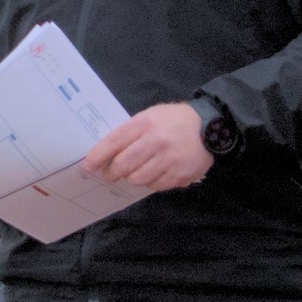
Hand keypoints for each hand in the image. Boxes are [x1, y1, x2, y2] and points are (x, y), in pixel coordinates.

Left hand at [83, 102, 212, 191]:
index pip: (114, 142)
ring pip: (138, 179)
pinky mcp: (181, 174)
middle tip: (111, 173)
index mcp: (145, 124)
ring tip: (136, 171)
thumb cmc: (173, 120)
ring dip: (132, 177)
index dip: (98, 156)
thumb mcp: (149, 116)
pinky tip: (155, 173)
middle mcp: (157, 141)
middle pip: (123, 165)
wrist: (212, 127)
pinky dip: (150, 182)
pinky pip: (155, 186)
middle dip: (112, 172)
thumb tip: (105, 152)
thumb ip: (129, 132)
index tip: (89, 166)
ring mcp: (170, 160)